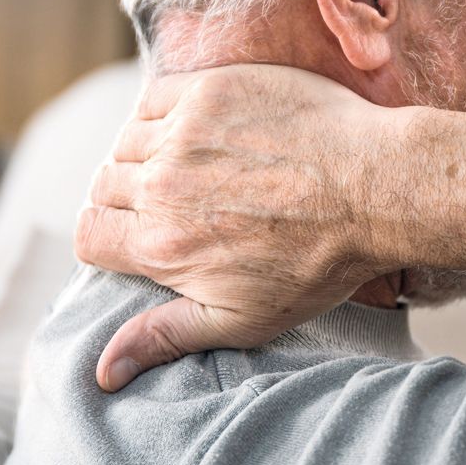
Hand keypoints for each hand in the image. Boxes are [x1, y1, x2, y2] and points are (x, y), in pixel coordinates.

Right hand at [77, 65, 404, 390]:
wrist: (376, 189)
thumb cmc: (316, 262)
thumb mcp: (240, 319)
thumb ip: (163, 337)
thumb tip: (101, 374)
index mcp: (161, 246)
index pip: (89, 236)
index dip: (107, 241)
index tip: (136, 238)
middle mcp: (162, 186)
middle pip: (103, 186)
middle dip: (127, 199)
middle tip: (176, 205)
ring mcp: (185, 132)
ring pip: (125, 141)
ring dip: (143, 154)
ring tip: (190, 169)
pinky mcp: (210, 90)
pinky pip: (154, 99)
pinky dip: (162, 114)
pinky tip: (196, 131)